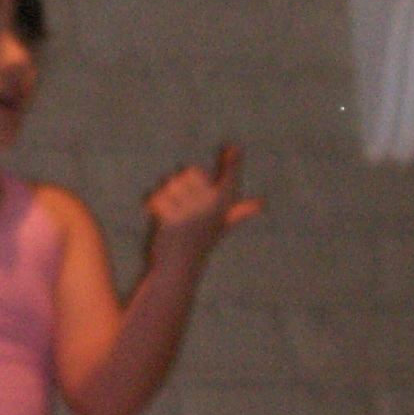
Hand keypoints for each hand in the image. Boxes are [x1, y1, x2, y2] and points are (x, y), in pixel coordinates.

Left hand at [142, 142, 260, 272]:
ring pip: (170, 181)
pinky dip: (152, 204)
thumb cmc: (200, 243)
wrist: (178, 267)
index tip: (234, 147)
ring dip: (165, 195)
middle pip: (190, 170)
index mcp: (224, 204)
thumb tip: (261, 203)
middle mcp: (212, 206)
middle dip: (181, 183)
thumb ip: (239, 211)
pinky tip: (158, 217)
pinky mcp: (172, 218)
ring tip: (171, 214)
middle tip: (182, 206)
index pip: (229, 178)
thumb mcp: (222, 226)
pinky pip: (156, 196)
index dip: (232, 163)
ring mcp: (193, 212)